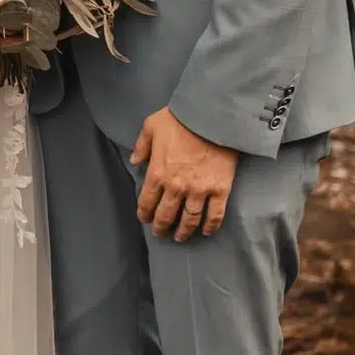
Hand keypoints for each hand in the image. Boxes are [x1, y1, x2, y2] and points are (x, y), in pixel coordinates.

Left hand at [132, 108, 237, 241]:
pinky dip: (210, 226)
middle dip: (161, 227)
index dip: (144, 214)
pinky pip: (215, 215)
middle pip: (166, 215)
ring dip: (184, 231)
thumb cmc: (180, 119)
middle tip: (160, 233)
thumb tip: (134, 160)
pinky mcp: (220, 190)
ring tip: (180, 237)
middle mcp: (176, 187)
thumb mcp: (151, 126)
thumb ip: (141, 146)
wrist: (211, 117)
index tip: (144, 219)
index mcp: (157, 173)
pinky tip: (206, 231)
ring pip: (190, 220)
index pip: (146, 202)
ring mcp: (199, 190)